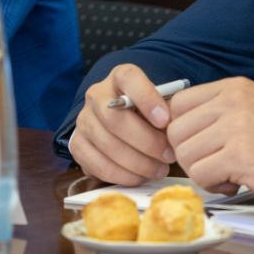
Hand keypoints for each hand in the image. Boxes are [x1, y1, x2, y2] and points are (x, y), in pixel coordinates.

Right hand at [69, 64, 176, 184]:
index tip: (165, 120)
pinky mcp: (77, 145)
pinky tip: (140, 176)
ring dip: (138, 163)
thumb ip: (167, 113)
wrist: (121, 124)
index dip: (147, 98)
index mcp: (119, 77)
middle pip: (115, 118)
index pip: (128, 78)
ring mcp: (84, 120)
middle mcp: (97, 95)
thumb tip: (176, 131)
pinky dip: (122, 175)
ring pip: (107, 144)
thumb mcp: (159, 105)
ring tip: (159, 170)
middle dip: (146, 141)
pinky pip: (97, 165)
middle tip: (169, 155)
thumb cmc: (147, 114)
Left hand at [166, 77, 253, 204]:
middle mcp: (232, 100)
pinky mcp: (241, 154)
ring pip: (184, 154)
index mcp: (233, 87)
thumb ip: (220, 113)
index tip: (200, 148)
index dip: (182, 132)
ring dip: (202, 173)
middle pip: (175, 131)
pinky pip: (200, 174)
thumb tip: (176, 129)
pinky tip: (237, 183)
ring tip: (230, 175)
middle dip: (190, 156)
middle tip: (217, 166)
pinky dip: (214, 186)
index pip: (177, 105)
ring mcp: (236, 125)